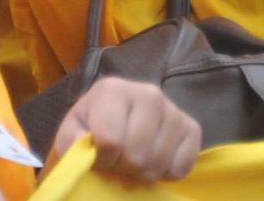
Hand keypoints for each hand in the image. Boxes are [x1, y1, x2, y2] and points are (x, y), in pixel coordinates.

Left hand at [47, 77, 200, 182]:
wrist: (113, 128)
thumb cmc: (91, 131)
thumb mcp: (72, 134)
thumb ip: (71, 139)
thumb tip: (85, 144)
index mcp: (113, 89)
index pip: (110, 140)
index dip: (102, 158)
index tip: (98, 155)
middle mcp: (148, 92)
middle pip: (137, 155)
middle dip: (123, 167)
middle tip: (117, 160)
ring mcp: (172, 109)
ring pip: (159, 162)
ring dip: (143, 173)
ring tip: (133, 160)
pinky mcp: (191, 128)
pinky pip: (182, 166)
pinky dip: (167, 174)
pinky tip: (154, 160)